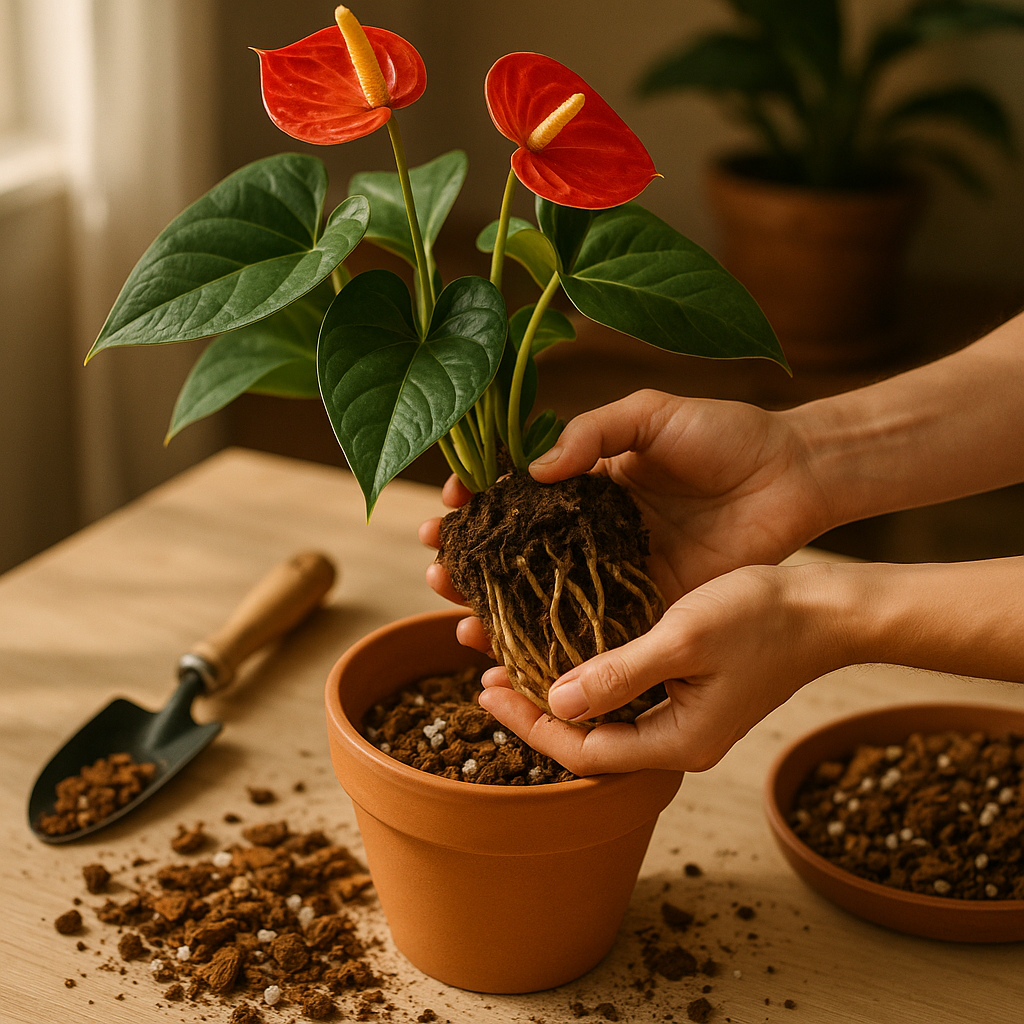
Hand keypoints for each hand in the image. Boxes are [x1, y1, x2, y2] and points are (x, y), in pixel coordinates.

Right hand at [419, 388, 829, 654]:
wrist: (793, 475)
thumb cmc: (724, 434)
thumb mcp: (650, 414)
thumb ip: (592, 433)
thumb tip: (532, 469)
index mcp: (589, 481)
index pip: (516, 496)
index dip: (477, 504)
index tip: (446, 511)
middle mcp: (594, 529)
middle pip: (518, 554)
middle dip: (472, 564)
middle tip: (436, 571)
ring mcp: (619, 569)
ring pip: (546, 597)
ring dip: (499, 610)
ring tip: (457, 618)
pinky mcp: (651, 604)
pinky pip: (596, 628)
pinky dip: (555, 644)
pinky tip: (515, 653)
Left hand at [477, 561, 847, 773]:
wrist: (827, 610)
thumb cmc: (763, 618)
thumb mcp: (685, 639)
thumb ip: (621, 674)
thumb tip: (556, 702)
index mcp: (679, 742)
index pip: (584, 752)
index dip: (530, 723)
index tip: (486, 689)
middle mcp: (678, 739)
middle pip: (588, 742)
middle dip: (535, 711)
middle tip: (487, 676)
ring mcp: (685, 717)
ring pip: (604, 717)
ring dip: (559, 692)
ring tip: (512, 661)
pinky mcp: (689, 691)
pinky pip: (626, 694)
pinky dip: (590, 675)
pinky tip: (564, 646)